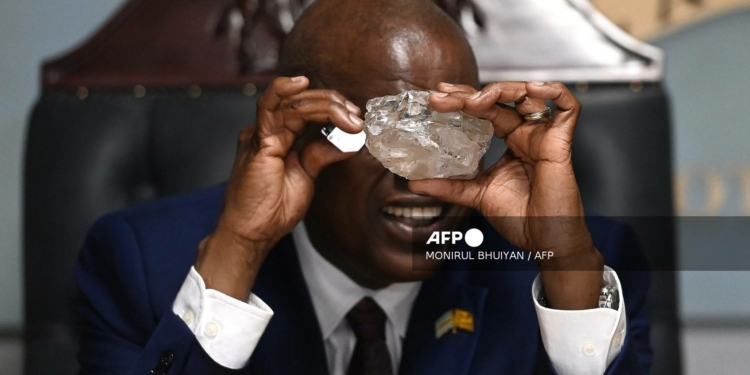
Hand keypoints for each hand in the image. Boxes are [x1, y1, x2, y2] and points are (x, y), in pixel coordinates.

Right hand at [195, 76, 362, 299]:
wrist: (252, 234)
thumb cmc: (270, 210)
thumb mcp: (306, 175)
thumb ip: (322, 153)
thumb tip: (348, 141)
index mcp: (279, 137)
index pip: (307, 110)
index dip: (333, 109)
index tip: (356, 119)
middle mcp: (268, 131)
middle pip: (302, 102)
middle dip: (333, 104)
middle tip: (356, 117)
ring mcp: (261, 134)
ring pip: (292, 102)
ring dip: (324, 105)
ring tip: (347, 116)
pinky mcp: (257, 142)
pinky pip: (268, 107)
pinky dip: (284, 91)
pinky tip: (301, 83)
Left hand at [410, 81, 602, 308]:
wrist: (542, 242)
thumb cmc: (519, 220)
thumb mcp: (475, 196)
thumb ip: (448, 186)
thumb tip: (414, 182)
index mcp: (510, 141)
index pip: (485, 110)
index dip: (463, 99)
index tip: (436, 97)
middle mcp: (526, 134)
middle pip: (500, 99)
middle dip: (469, 94)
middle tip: (441, 96)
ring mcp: (544, 136)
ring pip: (528, 95)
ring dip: (500, 90)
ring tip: (473, 100)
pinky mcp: (561, 143)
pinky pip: (568, 109)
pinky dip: (555, 92)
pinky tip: (532, 88)